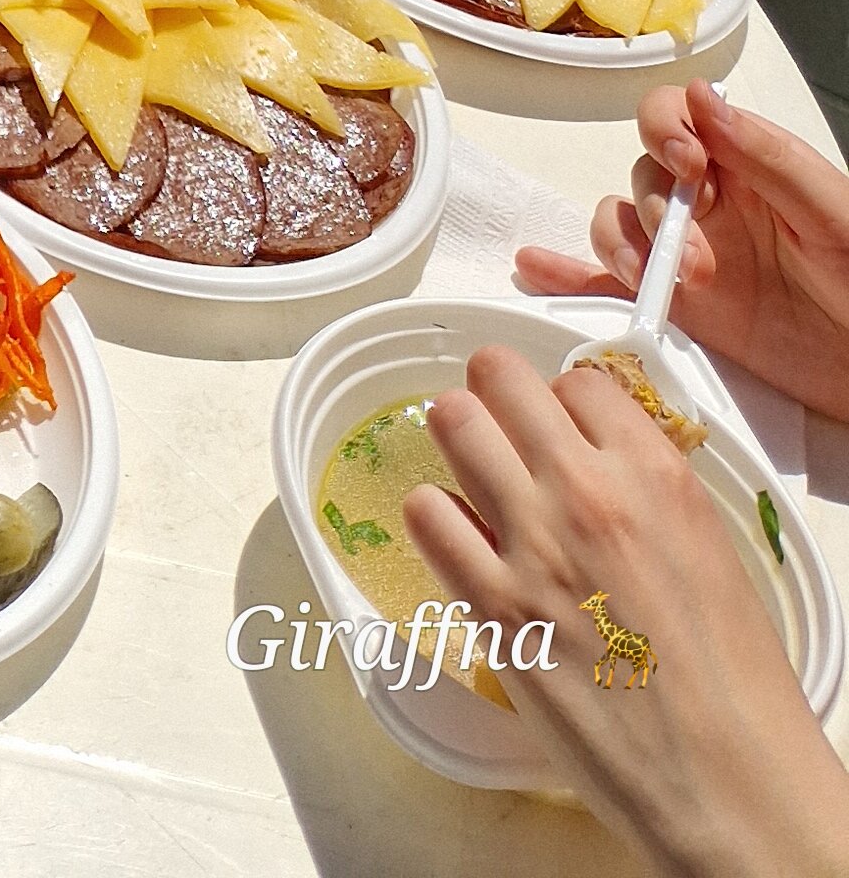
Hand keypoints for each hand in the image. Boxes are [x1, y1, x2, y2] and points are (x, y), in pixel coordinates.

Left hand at [405, 342, 848, 877]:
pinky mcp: (491, 605)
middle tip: (500, 430)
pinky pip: (425, 514)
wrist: (726, 781)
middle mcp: (587, 492)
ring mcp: (532, 543)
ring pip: (452, 424)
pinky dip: (434, 519)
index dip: (563, 403)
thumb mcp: (708, 548)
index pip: (578, 380)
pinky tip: (459, 542)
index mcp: (654, 474)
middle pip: (499, 378)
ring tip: (473, 476)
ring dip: (457, 443)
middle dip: (494, 396)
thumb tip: (596, 460)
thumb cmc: (734, 681)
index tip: (561, 429)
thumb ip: (647, 490)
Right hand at [518, 81, 848, 419]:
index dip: (664, 133)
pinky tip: (537, 268)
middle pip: (640, 178)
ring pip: (619, 229)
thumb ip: (769, 156)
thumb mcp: (833, 213)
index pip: (675, 120)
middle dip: (654, 211)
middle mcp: (708, 206)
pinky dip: (570, 278)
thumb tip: (700, 97)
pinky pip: (611, 289)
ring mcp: (688, 259)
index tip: (689, 168)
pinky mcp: (681, 314)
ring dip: (619, 248)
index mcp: (744, 166)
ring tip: (653, 286)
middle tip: (694, 261)